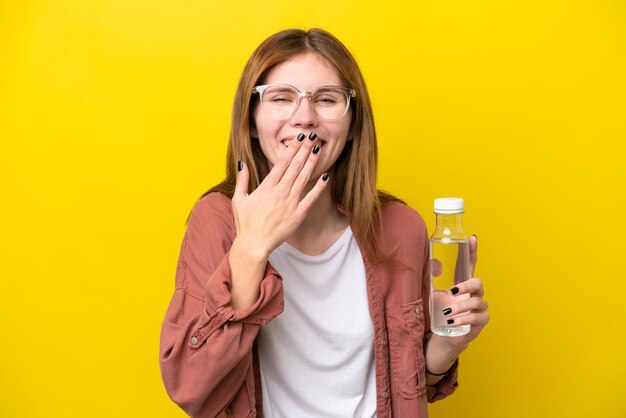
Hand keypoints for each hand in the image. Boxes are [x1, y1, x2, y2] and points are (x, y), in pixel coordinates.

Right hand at [232, 132, 328, 257]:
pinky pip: (311, 198)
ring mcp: (290, 203)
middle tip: (312, 137)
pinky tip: (326, 176)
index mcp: (266, 187)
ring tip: (318, 149)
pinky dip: (319, 187)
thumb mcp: (239, 199)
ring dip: (311, 162)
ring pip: (303, 178)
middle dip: (304, 150)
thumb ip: (242, 180)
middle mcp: (279, 192)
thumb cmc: (245, 224)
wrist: (253, 245)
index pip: (281, 163)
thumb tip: (242, 163)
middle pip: (294, 167)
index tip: (298, 138)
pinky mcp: (298, 215)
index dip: (291, 149)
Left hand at [440, 235, 489, 348]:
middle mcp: (475, 293)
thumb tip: (434, 262)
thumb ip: (435, 279)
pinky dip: (463, 319)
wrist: (445, 335)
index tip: (472, 238)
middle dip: (466, 285)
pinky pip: (476, 317)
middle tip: (452, 291)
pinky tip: (452, 322)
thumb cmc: (441, 312)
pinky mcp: (481, 320)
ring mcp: (480, 307)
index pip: (469, 264)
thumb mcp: (436, 294)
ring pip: (476, 301)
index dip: (472, 251)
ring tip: (447, 313)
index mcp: (464, 283)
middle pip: (478, 282)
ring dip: (460, 307)